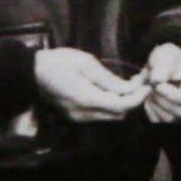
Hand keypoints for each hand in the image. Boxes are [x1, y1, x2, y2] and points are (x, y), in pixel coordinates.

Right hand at [33, 48, 149, 121]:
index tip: (148, 84)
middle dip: (132, 100)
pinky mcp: (75, 116)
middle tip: (140, 81)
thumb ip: (109, 79)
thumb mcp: (86, 63)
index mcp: (87, 100)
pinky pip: (100, 114)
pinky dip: (110, 104)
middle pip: (118, 114)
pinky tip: (112, 89)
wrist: (31, 73)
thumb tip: (130, 88)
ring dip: (122, 103)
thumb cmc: (59, 62)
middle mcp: (84, 114)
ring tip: (128, 83)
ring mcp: (78, 118)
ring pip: (110, 116)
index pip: (122, 106)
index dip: (138, 97)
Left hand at [141, 42, 180, 122]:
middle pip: (179, 111)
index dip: (170, 94)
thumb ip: (162, 66)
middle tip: (150, 83)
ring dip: (154, 103)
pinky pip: (159, 121)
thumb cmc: (167, 58)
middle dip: (161, 98)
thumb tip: (157, 80)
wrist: (160, 66)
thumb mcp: (165, 55)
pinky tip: (149, 95)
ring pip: (168, 119)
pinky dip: (150, 109)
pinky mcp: (171, 119)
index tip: (157, 84)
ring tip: (150, 87)